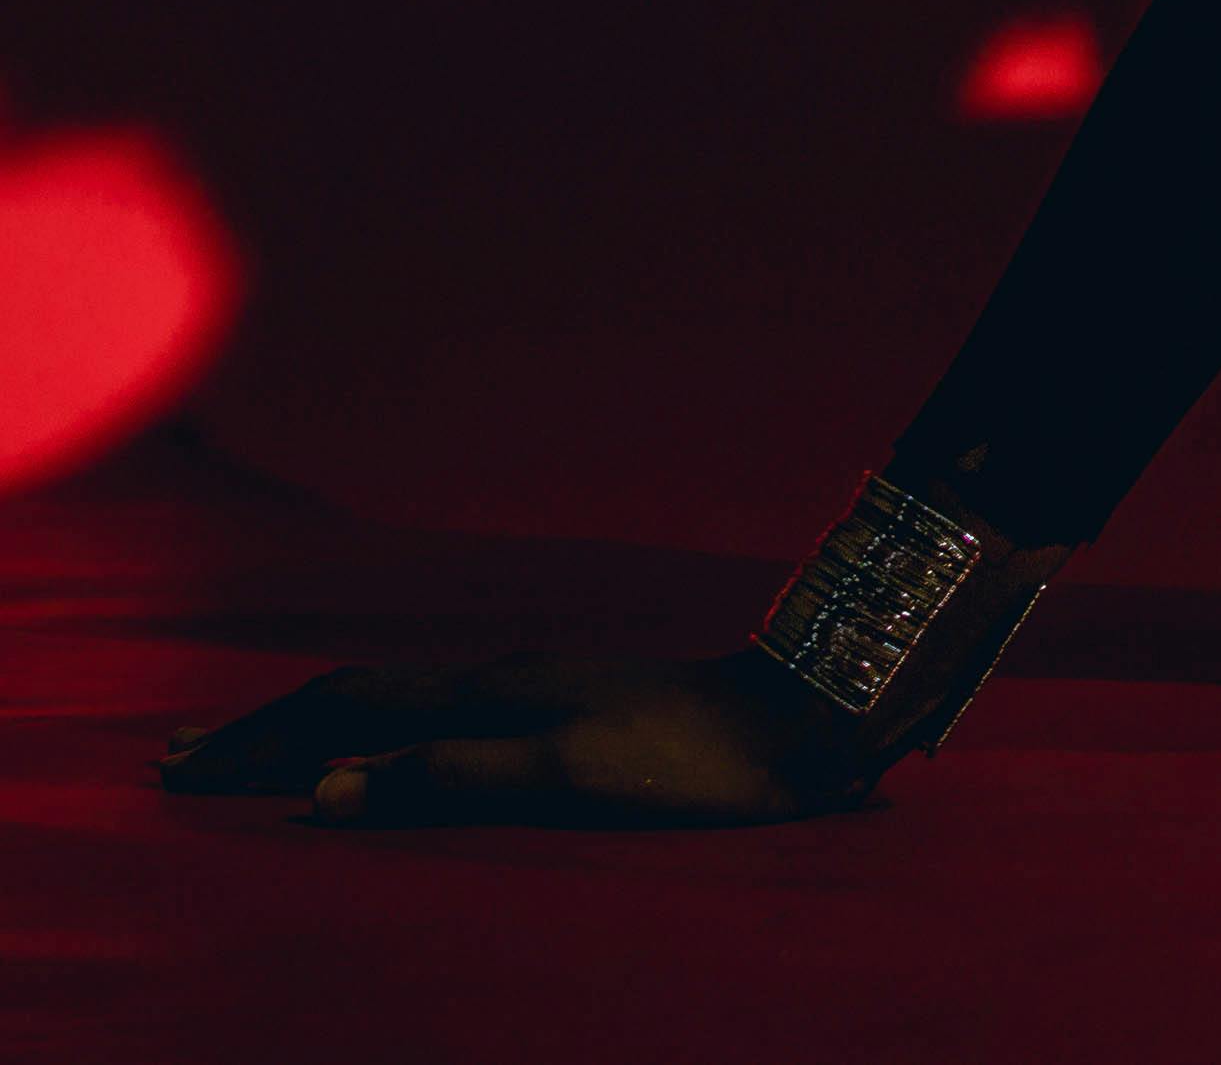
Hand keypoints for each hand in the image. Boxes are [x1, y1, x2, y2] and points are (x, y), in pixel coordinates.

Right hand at [155, 644, 873, 827]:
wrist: (800, 720)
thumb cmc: (689, 760)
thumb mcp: (566, 774)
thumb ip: (450, 776)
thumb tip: (328, 790)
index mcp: (491, 686)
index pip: (345, 708)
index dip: (261, 739)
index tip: (179, 766)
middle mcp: (504, 672)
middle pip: (357, 696)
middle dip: (267, 727)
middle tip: (181, 756)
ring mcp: (536, 682)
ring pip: (400, 699)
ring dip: (321, 723)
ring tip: (264, 745)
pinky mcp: (569, 702)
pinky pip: (442, 711)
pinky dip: (383, 729)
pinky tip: (391, 741)